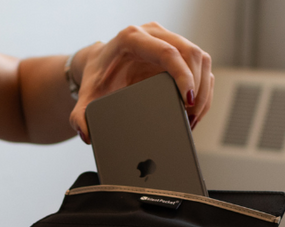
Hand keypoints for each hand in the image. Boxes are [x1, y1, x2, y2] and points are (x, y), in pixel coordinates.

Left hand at [68, 23, 213, 142]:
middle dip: (197, 87)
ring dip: (204, 89)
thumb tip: (86, 134)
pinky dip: (203, 88)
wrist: (100, 66)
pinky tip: (196, 109)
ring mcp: (168, 39)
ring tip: (193, 116)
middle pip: (190, 53)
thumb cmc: (97, 76)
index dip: (184, 75)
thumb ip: (80, 116)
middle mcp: (153, 34)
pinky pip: (200, 66)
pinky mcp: (178, 51)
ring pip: (200, 58)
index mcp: (131, 38)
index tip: (187, 100)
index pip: (168, 52)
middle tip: (190, 116)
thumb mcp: (87, 97)